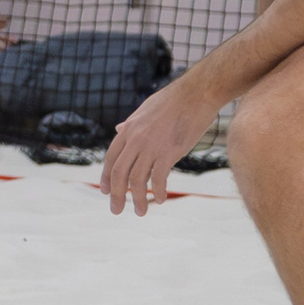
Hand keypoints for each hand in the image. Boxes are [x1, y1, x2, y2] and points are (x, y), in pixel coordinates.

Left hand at [101, 76, 219, 216]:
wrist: (197, 93)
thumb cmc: (175, 100)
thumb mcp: (146, 109)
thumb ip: (132, 123)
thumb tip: (119, 129)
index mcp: (129, 129)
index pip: (111, 158)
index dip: (106, 178)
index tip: (106, 192)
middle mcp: (136, 139)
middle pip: (119, 173)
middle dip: (116, 195)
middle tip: (116, 210)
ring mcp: (151, 146)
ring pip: (136, 180)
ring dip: (137, 199)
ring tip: (140, 211)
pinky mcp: (169, 152)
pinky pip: (158, 178)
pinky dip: (158, 192)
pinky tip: (160, 199)